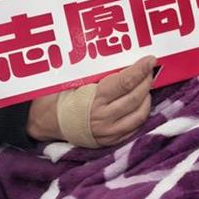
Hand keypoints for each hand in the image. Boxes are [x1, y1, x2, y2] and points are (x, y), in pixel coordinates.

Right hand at [26, 56, 157, 144]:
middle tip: (150, 70)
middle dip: (146, 81)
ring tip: (145, 85)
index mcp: (94, 99)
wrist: (47, 122)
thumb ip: (97, 72)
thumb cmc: (60, 96)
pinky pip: (134, 128)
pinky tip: (140, 103)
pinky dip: (141, 114)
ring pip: (139, 114)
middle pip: (136, 97)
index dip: (140, 70)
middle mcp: (104, 117)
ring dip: (146, 97)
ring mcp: (108, 132)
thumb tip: (120, 56)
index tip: (150, 60)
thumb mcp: (74, 79)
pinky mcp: (111, 141)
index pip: (125, 82)